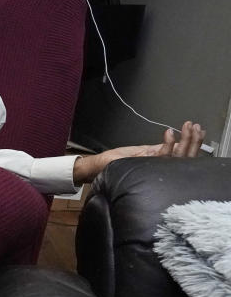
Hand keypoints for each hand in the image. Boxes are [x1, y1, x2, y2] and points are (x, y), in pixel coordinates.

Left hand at [72, 121, 205, 184]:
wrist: (96, 169)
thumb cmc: (112, 163)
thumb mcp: (139, 153)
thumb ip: (157, 150)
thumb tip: (174, 141)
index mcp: (157, 161)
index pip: (181, 154)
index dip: (193, 143)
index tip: (198, 130)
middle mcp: (157, 165)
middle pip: (183, 156)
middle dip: (193, 141)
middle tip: (195, 127)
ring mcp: (151, 166)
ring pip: (176, 157)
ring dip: (185, 140)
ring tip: (188, 128)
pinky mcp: (144, 166)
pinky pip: (161, 156)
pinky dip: (168, 144)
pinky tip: (170, 134)